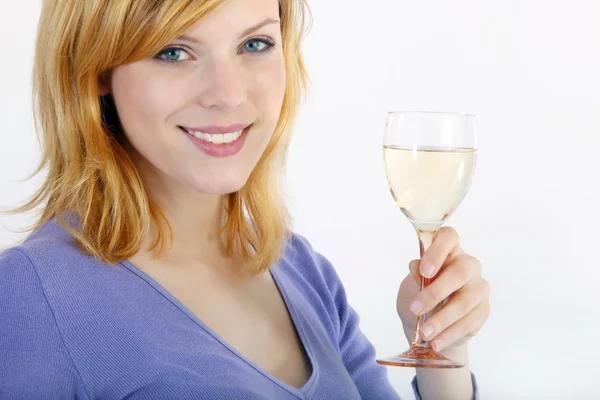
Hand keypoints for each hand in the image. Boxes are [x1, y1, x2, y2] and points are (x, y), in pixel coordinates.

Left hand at [396, 227, 489, 351]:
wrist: (428, 326)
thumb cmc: (419, 296)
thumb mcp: (410, 286)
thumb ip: (415, 276)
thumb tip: (416, 265)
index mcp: (448, 250)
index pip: (448, 237)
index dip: (437, 250)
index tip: (424, 270)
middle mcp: (467, 265)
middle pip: (460, 272)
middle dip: (436, 292)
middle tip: (416, 308)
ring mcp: (478, 287)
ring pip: (465, 301)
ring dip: (442, 319)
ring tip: (424, 333)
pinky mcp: (483, 309)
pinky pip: (469, 321)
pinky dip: (450, 333)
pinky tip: (436, 341)